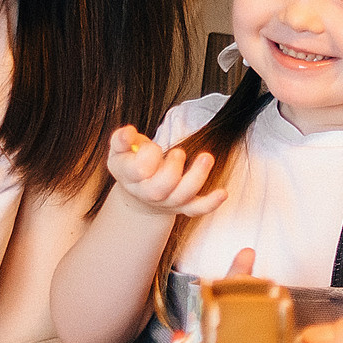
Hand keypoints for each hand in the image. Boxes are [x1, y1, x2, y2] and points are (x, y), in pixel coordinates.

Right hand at [104, 125, 228, 217]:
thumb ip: (121, 139)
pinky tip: (223, 192)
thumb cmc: (131, 164)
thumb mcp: (119, 150)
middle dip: (172, 170)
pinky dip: (211, 203)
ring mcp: (167, 201)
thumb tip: (128, 133)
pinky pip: (197, 209)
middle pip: (159, 189)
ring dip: (196, 177)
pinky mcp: (183, 205)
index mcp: (129, 177)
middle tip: (178, 153)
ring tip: (206, 157)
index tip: (153, 147)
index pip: (137, 171)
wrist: (138, 194)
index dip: (147, 156)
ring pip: (182, 196)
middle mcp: (147, 193)